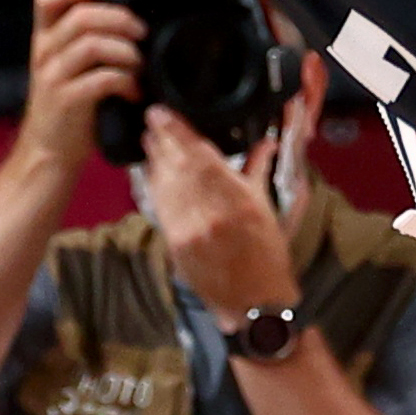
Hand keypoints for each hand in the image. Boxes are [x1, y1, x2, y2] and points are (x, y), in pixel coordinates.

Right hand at [18, 0, 142, 170]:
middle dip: (120, 18)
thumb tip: (133, 15)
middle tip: (142, 32)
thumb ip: (87, 39)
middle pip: (81, 16)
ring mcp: (52, 77)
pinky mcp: (66, 101)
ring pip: (93, 44)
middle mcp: (44, 53)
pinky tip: (134, 91)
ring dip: (127, 51)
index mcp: (44, 39)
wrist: (48, 153)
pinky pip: (102, 79)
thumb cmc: (69, 106)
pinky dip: (126, 81)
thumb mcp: (69, 66)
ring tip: (140, 65)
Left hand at [142, 104, 303, 316]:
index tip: (162, 112)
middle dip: (161, 139)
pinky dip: (153, 185)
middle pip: (177, 166)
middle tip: (151, 118)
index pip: (201, 156)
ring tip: (148, 138)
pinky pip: (160, 206)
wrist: (252, 301)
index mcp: (239, 201)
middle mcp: (211, 213)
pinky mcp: (175, 244)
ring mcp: (189, 230)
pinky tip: (150, 170)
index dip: (177, 131)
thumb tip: (264, 140)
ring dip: (153, 158)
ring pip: (164, 184)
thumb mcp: (267, 208)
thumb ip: (257, 171)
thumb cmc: (267, 254)